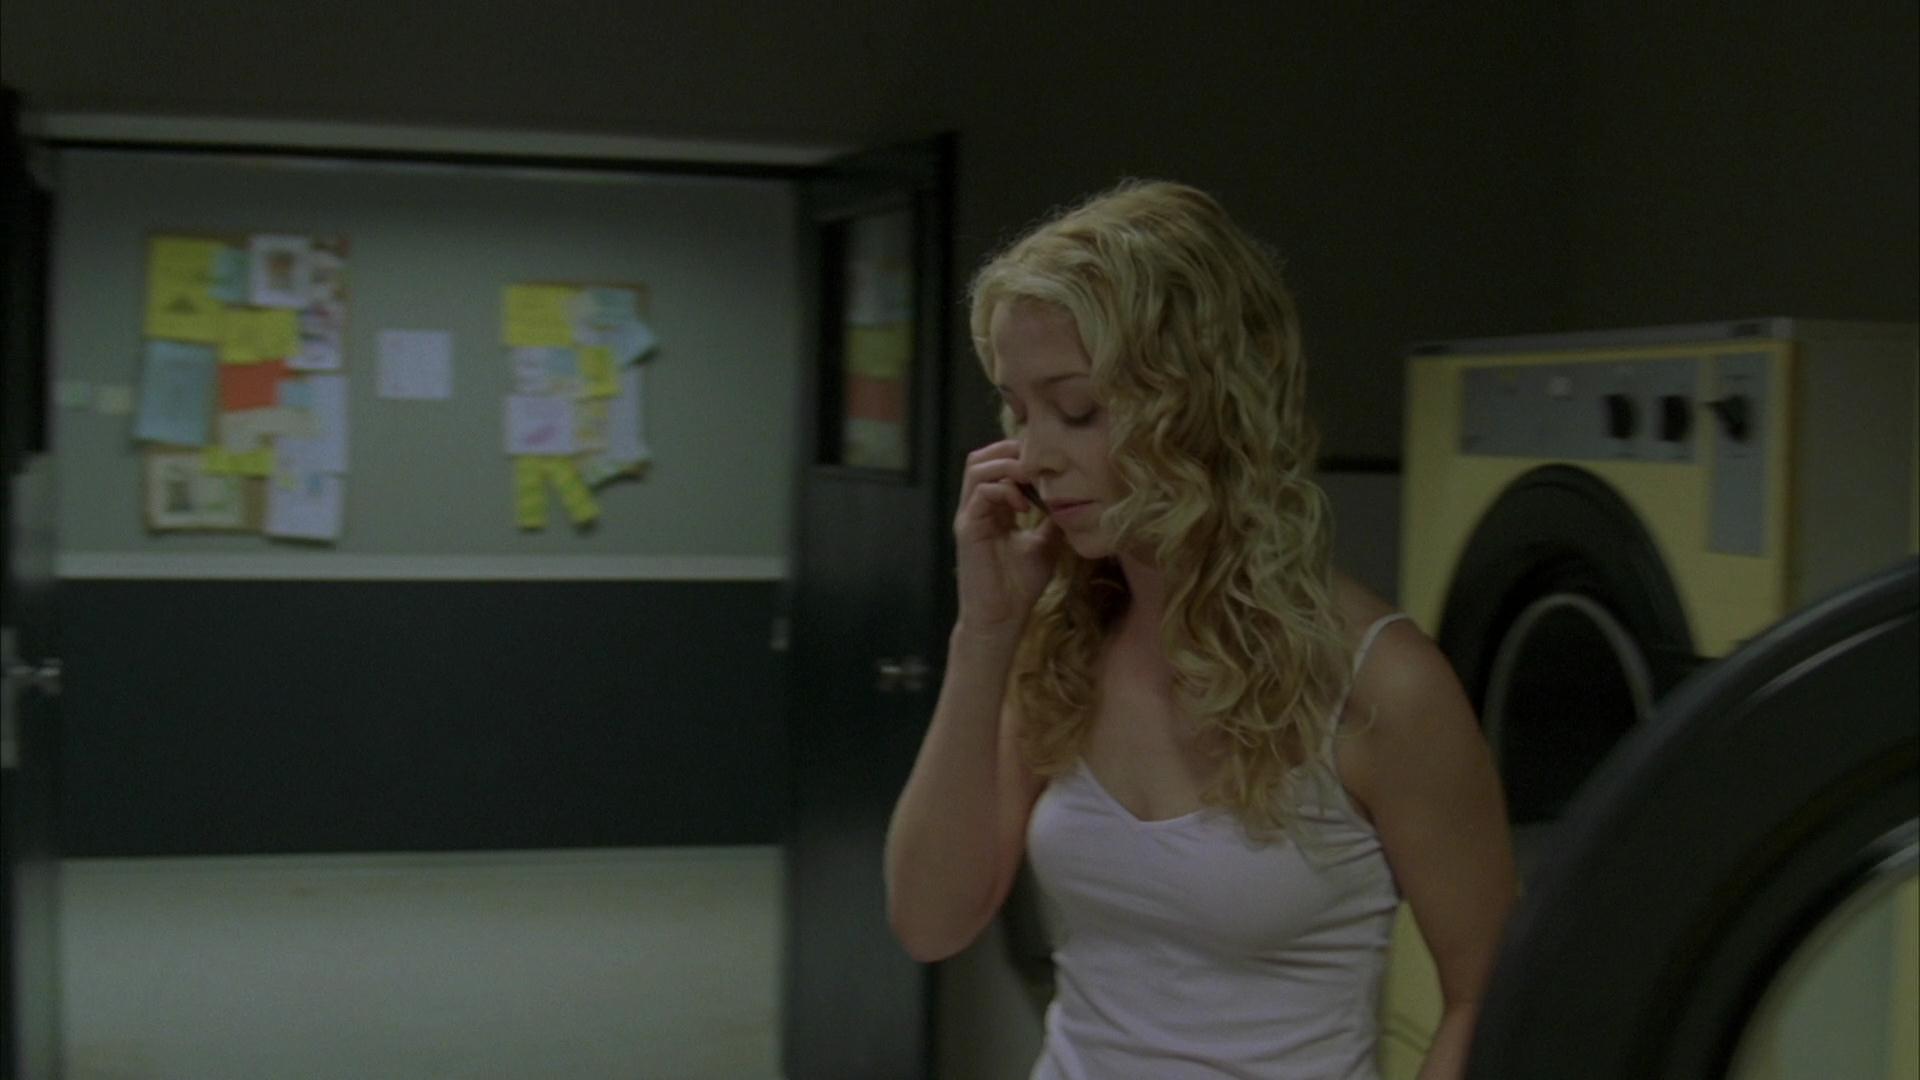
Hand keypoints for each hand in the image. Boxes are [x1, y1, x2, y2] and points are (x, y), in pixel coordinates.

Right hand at [953, 440, 1060, 634]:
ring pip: (977, 467)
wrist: (1002, 619)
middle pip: (982, 457)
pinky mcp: (967, 528)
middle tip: (1040, 462)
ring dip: (1007, 466)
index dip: (1020, 455)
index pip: (998, 464)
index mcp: (993, 509)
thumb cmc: (1020, 586)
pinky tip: (1025, 506)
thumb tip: (1073, 498)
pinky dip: (1004, 490)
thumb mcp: (1045, 544)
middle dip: (1011, 451)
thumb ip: (1051, 519)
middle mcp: (977, 507)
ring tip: (1031, 478)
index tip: (1050, 462)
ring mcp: (969, 516)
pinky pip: (980, 493)